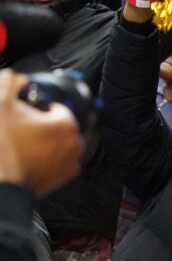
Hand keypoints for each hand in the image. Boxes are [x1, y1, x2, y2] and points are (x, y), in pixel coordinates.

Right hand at [0, 70, 82, 194]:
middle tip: (22, 129)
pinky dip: (47, 157)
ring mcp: (71, 162)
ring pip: (59, 143)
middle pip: (58, 125)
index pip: (56, 106)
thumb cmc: (3, 146)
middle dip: (43, 125)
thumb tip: (16, 77)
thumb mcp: (1, 106)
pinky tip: (29, 157)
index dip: (39, 107)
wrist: (2, 183)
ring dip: (45, 141)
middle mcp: (76, 143)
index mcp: (66, 124)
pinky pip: (58, 160)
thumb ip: (9, 84)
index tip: (26, 112)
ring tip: (23, 144)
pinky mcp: (64, 178)